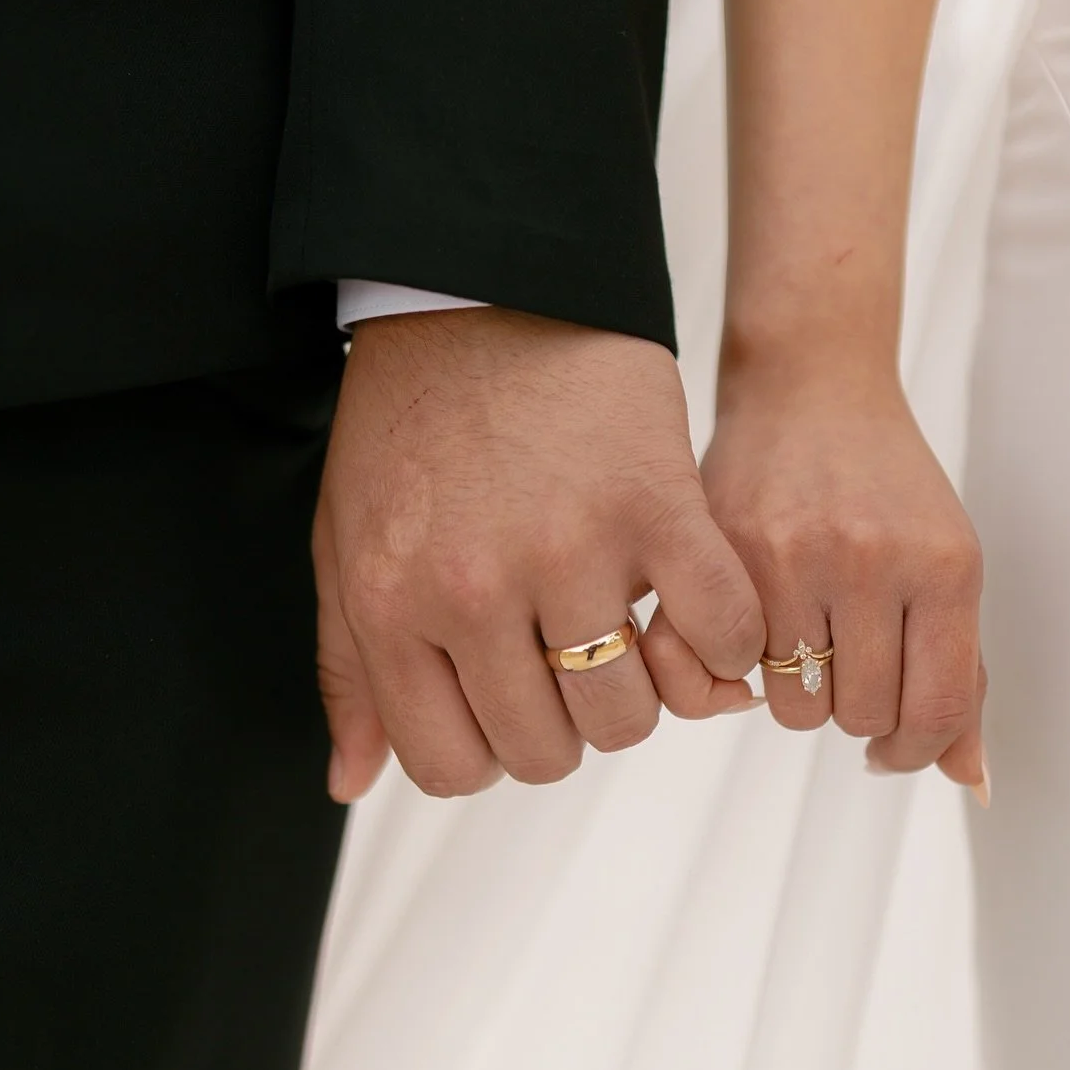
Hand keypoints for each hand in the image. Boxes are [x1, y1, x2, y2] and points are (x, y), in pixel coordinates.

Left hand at [314, 309, 765, 800]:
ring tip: (626, 627)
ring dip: (638, 691)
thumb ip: (349, 669)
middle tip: (569, 658)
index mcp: (391, 606)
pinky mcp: (655, 505)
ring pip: (628, 715)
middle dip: (563, 723)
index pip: (452, 767)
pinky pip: (719, 633)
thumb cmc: (410, 420)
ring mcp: (570, 550)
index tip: (511, 706)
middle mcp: (474, 592)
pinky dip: (722, 644)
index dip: (490, 754)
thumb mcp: (347, 543)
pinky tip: (695, 609)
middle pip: (547, 752)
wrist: (479, 287)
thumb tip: (353, 782)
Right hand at [698, 362, 986, 795]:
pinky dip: (749, 670)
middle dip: (858, 713)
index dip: (918, 751)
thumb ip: (963, 674)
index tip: (897, 748)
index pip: (938, 710)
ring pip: (796, 706)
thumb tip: (970, 782)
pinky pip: (734, 668)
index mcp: (944, 566)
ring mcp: (793, 556)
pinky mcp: (727, 552)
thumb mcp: (946, 565)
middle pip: (862, 716)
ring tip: (809, 645)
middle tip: (851, 674)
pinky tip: (764, 638)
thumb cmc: (886, 484)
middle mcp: (870, 560)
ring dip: (803, 695)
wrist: (810, 389)